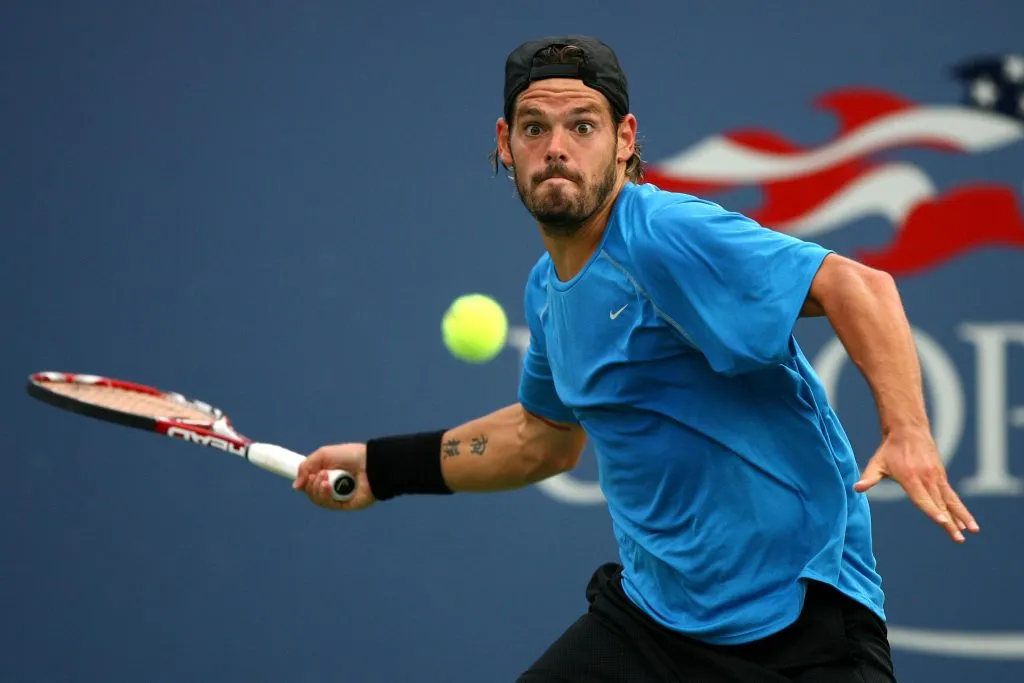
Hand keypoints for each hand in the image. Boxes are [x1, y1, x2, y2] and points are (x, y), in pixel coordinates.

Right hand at [293, 442, 375, 510]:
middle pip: (312, 493)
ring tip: (325, 477)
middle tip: (319, 474)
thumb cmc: (350, 455)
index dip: (305, 482)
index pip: (310, 484)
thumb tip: (296, 486)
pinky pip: (329, 505)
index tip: (304, 478)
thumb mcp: (323, 455)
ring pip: (318, 500)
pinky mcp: (345, 505)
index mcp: (328, 475)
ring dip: (317, 489)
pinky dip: (325, 496)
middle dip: (311, 484)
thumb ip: (306, 467)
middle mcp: (332, 487)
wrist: (369, 462)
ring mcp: (338, 497)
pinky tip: (328, 486)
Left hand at [854, 426, 978, 542]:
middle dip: (950, 523)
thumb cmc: (890, 449)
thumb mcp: (876, 463)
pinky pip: (952, 495)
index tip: (943, 522)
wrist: (908, 430)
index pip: (922, 499)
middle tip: (958, 539)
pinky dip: (960, 508)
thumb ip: (868, 478)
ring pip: (951, 500)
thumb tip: (856, 488)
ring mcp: (936, 477)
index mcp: (910, 478)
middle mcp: (926, 478)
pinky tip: (967, 521)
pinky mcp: (942, 476)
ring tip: (973, 531)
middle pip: (940, 504)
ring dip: (962, 516)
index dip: (932, 511)